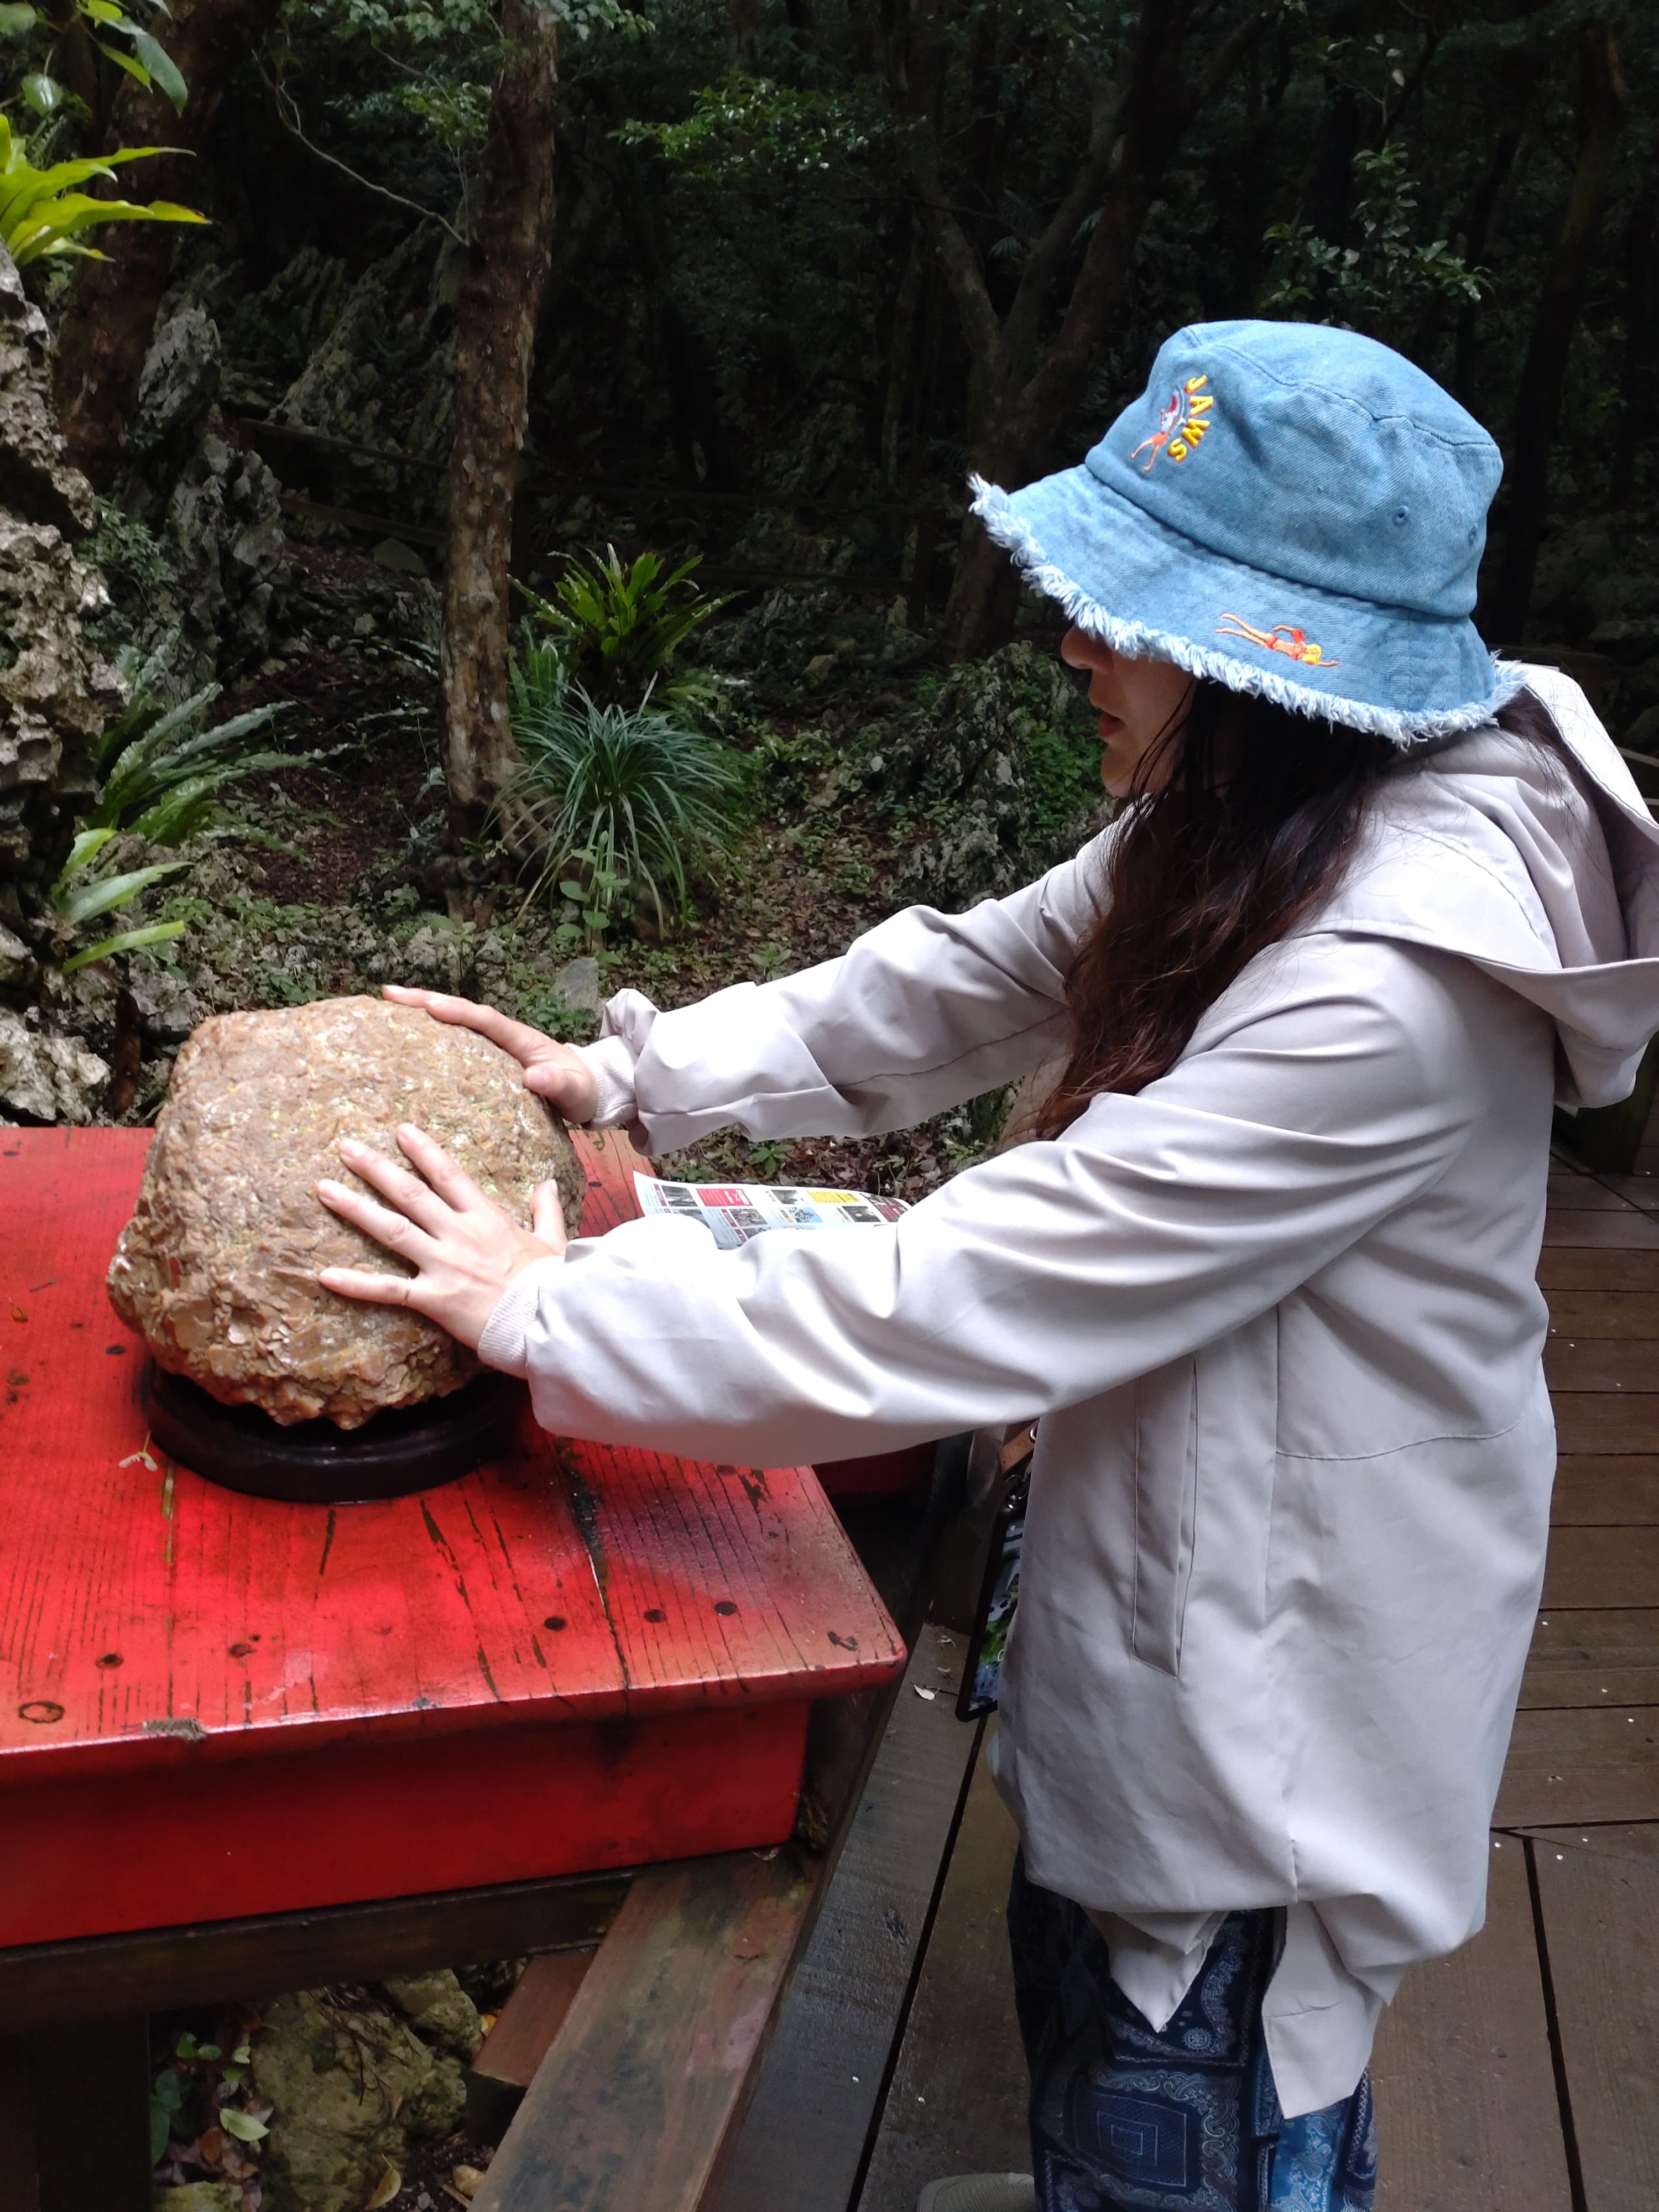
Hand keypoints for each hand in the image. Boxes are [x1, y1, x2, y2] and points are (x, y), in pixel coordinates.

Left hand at [317, 1125, 566, 1349]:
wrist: (548, 1320)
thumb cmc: (550, 1282)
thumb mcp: (552, 1240)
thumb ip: (546, 1209)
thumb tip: (548, 1183)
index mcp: (485, 1218)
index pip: (448, 1175)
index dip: (423, 1151)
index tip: (400, 1130)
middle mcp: (459, 1234)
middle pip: (410, 1194)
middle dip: (376, 1168)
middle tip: (346, 1148)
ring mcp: (443, 1264)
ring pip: (392, 1229)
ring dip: (355, 1208)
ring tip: (324, 1188)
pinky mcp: (434, 1298)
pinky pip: (388, 1290)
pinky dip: (356, 1283)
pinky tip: (325, 1275)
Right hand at [383, 984, 599, 1124]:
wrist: (587, 1089)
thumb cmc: (580, 1089)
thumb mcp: (574, 1091)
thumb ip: (558, 1084)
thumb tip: (534, 1077)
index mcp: (521, 1039)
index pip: (485, 1020)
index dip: (458, 1011)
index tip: (430, 1006)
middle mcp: (503, 1035)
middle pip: (461, 1011)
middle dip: (426, 1000)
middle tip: (388, 993)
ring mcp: (493, 1044)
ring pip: (454, 1021)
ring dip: (422, 1010)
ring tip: (388, 1005)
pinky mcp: (486, 1057)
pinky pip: (455, 1039)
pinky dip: (431, 1032)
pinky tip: (405, 1036)